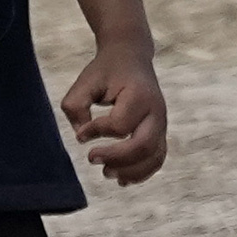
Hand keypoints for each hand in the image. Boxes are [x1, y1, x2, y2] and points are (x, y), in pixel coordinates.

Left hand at [58, 36, 167, 185]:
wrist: (131, 57)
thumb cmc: (106, 70)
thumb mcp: (86, 80)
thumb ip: (76, 106)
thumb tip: (82, 136)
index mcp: (139, 95)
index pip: (120, 125)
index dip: (97, 132)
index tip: (82, 133)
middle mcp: (156, 111)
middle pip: (143, 146)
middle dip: (116, 158)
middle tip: (91, 158)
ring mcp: (161, 123)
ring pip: (153, 157)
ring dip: (130, 171)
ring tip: (106, 173)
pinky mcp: (160, 132)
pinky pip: (157, 158)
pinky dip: (141, 172)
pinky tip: (122, 179)